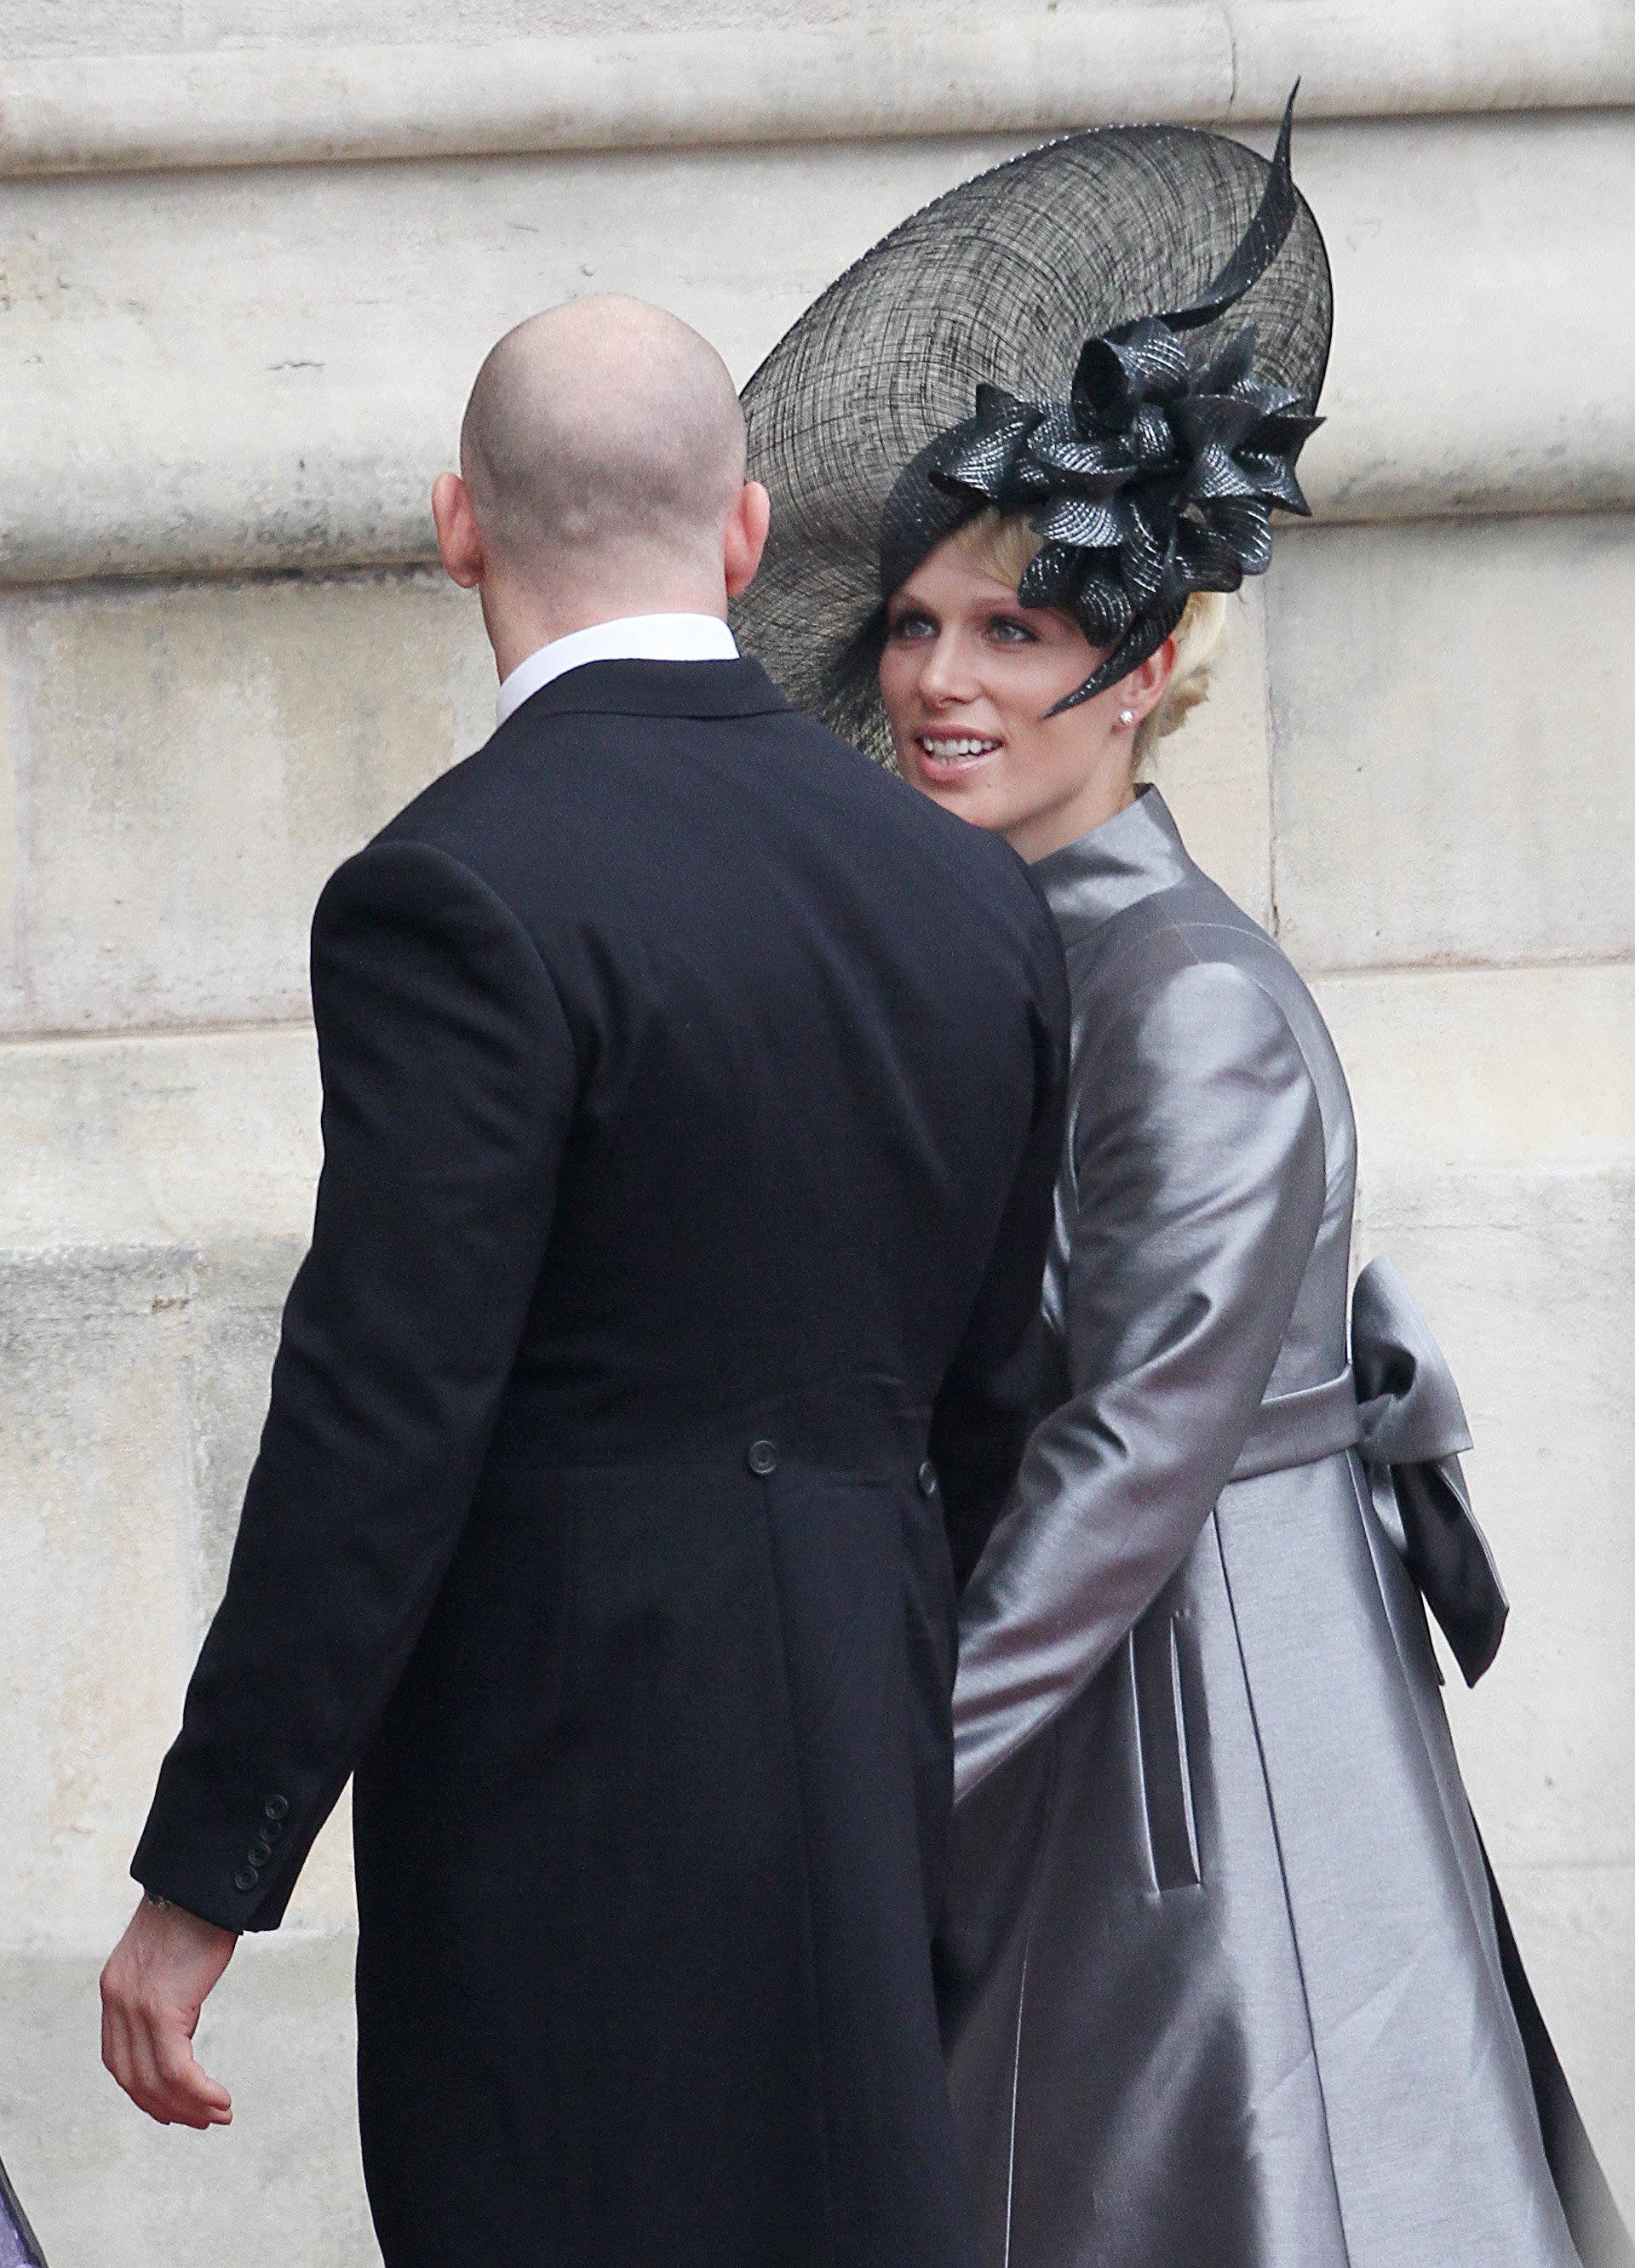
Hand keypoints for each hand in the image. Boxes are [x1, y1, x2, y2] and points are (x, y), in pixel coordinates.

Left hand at [100, 1896, 237, 2127]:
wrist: (199, 1885)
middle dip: (167, 2107)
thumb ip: (164, 1991)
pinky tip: (218, 2098)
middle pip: (133, 2078)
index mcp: (116, 1991)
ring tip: (216, 2114)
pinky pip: (176, 2069)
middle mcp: (118, 2003)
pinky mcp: (161, 2009)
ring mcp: (136, 2008)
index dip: (144, 2091)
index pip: (120, 2060)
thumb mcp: (166, 1958)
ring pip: (154, 2081)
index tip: (172, 2107)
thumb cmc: (193, 1912)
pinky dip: (198, 2092)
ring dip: (188, 2106)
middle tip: (200, 2120)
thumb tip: (182, 2018)